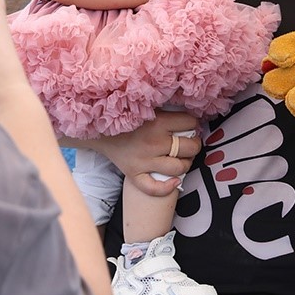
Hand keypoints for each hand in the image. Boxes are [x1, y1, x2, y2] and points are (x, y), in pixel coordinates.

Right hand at [82, 110, 200, 195]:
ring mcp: (144, 160)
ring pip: (179, 168)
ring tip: (182, 158)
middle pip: (189, 148)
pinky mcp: (134, 174)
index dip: (194, 124)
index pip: (190, 123)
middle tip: (190, 142)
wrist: (99, 129)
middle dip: (194, 145)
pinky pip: (154, 188)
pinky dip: (167, 188)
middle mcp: (153, 142)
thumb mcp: (147, 106)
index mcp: (158, 121)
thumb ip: (166, 109)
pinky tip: (174, 181)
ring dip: (186, 163)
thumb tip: (191, 115)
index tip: (190, 125)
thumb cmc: (125, 115)